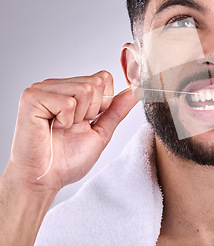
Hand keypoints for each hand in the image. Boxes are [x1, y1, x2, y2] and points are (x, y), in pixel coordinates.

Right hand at [7, 71, 138, 193]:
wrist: (44, 179)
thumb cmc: (67, 160)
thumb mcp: (101, 131)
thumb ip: (117, 109)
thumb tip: (137, 91)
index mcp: (70, 89)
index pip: (103, 78)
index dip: (103, 103)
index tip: (86, 121)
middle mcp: (56, 85)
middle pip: (95, 82)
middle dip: (91, 111)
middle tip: (72, 128)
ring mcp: (41, 89)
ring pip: (84, 89)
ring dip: (78, 117)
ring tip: (61, 128)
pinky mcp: (31, 98)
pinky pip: (67, 102)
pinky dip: (65, 120)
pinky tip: (52, 128)